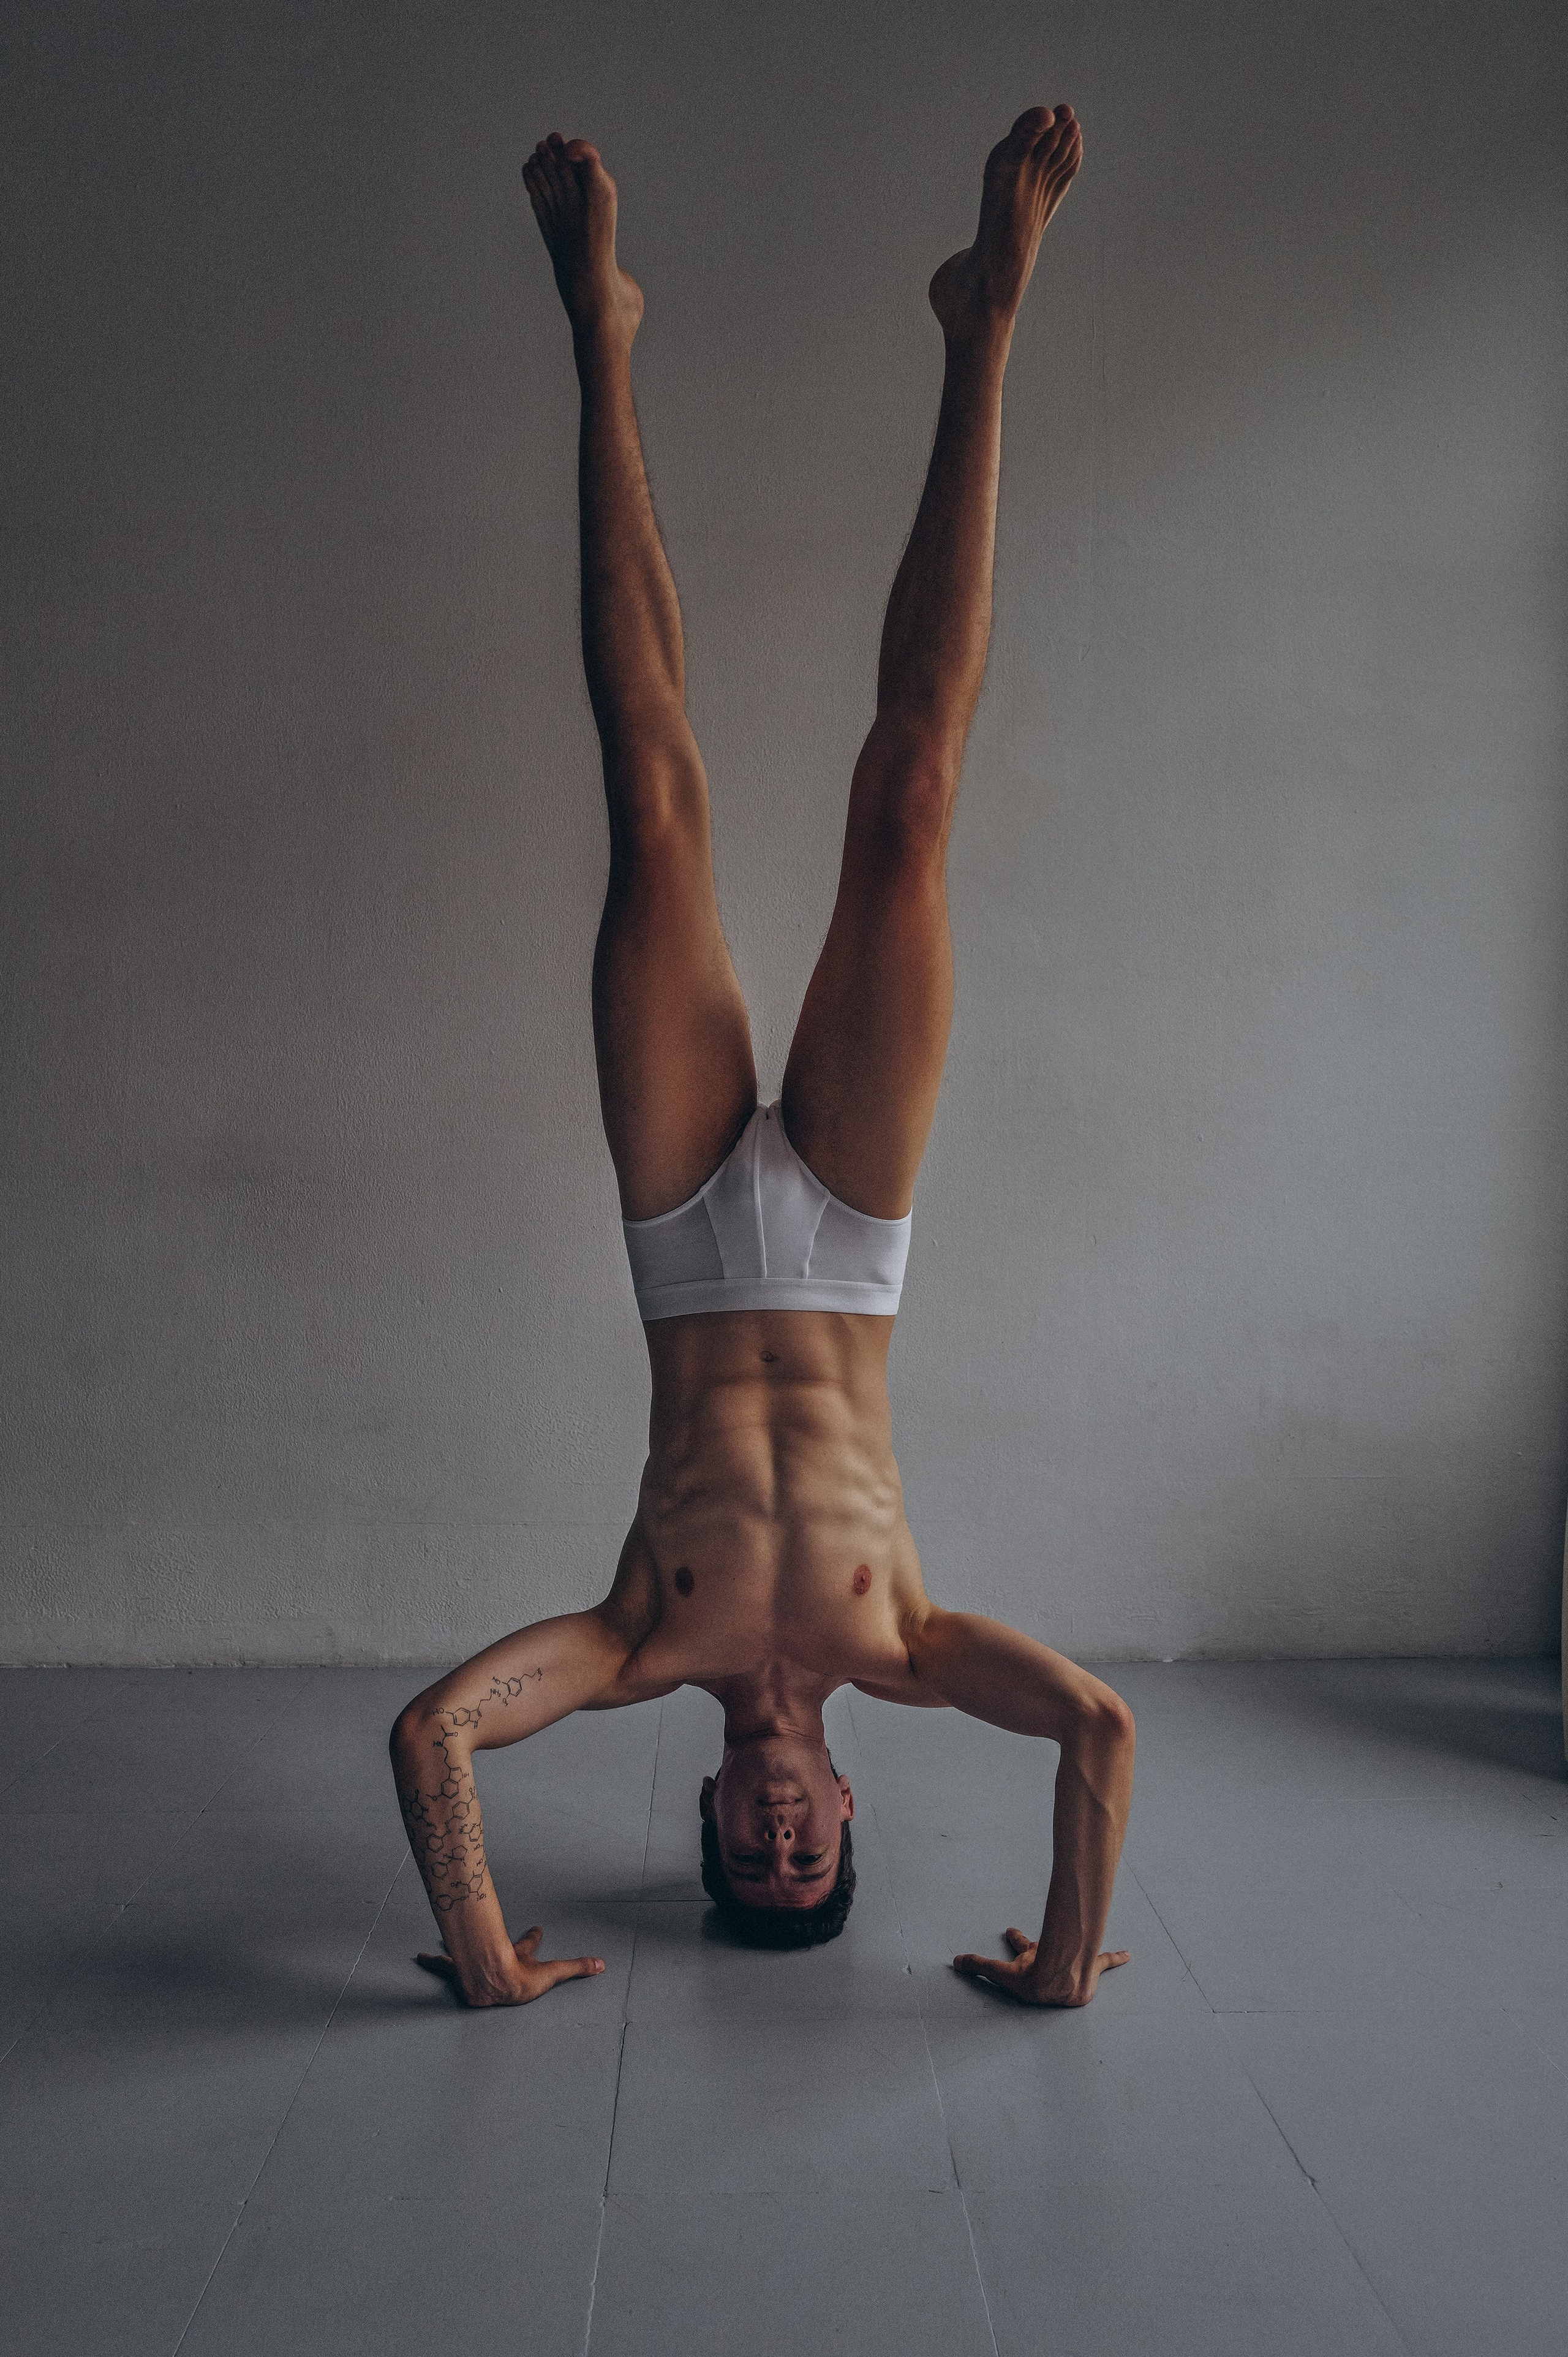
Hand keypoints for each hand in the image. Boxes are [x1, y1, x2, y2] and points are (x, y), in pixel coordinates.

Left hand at [415, 1924, 605, 2007]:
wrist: (493, 1984)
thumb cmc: (519, 1980)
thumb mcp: (553, 1974)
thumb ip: (577, 1968)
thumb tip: (601, 1964)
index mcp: (518, 1958)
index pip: (529, 1945)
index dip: (533, 1939)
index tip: (537, 1928)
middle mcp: (496, 1958)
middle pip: (497, 1947)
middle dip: (497, 1941)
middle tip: (492, 1937)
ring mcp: (479, 1965)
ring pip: (468, 1955)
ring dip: (458, 1951)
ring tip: (441, 1944)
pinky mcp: (459, 1973)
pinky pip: (442, 1966)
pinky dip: (431, 1962)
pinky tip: (417, 1957)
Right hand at [953, 1926, 1129, 2006]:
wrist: (1059, 1984)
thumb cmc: (1034, 1980)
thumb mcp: (1002, 1974)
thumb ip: (979, 1967)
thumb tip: (955, 1961)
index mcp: (1035, 1957)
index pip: (1023, 1946)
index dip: (1016, 1939)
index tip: (1011, 1929)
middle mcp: (1054, 1956)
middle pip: (1049, 1947)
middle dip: (1043, 1942)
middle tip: (1046, 1935)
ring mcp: (1071, 1963)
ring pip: (1075, 1951)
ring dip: (1080, 1948)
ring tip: (1090, 1946)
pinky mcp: (1092, 1970)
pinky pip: (1106, 1962)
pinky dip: (1117, 1957)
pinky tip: (1129, 1954)